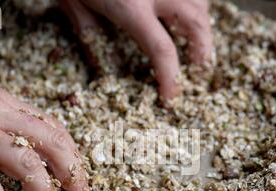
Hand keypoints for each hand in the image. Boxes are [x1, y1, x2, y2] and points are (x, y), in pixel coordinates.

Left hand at [60, 0, 213, 100]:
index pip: (162, 51)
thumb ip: (87, 29)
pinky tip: (188, 13)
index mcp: (131, 8)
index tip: (172, 97)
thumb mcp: (72, 1)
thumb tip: (94, 51)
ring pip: (201, 4)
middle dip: (204, 52)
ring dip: (203, 26)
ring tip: (198, 42)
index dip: (172, 78)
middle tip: (201, 70)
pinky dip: (196, 5)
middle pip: (197, 25)